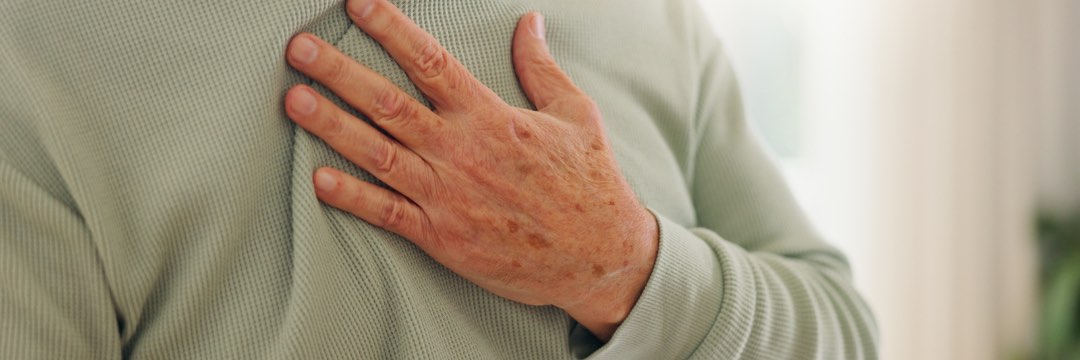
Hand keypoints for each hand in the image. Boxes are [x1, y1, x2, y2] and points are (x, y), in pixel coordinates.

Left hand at [283, 0, 657, 340]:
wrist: (599, 255)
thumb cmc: (589, 183)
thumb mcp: (575, 114)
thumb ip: (541, 68)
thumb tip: (529, 22)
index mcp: (490, 117)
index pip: (429, 61)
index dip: (389, 28)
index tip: (357, 3)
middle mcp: (461, 151)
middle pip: (388, 103)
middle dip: (339, 72)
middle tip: (298, 50)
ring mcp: (448, 196)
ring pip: (378, 154)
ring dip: (332, 126)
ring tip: (294, 101)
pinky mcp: (443, 237)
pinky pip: (388, 214)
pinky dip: (352, 197)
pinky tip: (319, 180)